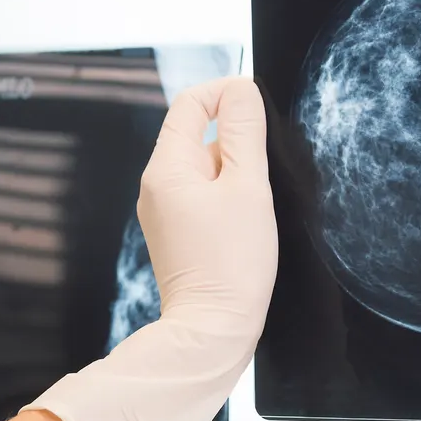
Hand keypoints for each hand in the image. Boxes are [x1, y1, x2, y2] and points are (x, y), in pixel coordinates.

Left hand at [24, 78, 277, 420]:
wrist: (212, 330)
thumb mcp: (248, 187)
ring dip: (236, 173)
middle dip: (236, 141)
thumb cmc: (231, 265)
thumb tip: (240, 90)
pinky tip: (245, 224)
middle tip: (264, 172)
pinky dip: (228, 197)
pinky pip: (204, 196)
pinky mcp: (177, 234)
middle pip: (198, 134)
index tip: (256, 103)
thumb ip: (244, 132)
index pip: (191, 103)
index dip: (225, 92)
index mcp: (166, 167)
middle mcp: (157, 186)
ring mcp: (164, 211)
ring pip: (205, 168)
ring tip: (254, 206)